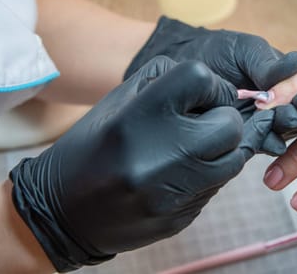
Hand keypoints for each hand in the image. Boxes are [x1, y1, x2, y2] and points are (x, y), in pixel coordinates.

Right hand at [10, 57, 274, 271]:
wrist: (62, 211)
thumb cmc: (92, 146)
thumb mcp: (118, 100)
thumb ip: (167, 81)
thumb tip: (217, 87)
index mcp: (139, 116)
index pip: (202, 78)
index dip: (212, 84)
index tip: (204, 94)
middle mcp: (161, 156)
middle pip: (230, 124)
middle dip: (223, 118)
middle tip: (202, 123)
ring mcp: (174, 192)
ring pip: (233, 159)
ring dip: (222, 148)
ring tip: (192, 147)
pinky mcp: (181, 217)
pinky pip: (217, 187)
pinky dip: (208, 174)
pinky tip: (179, 173)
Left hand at [124, 16, 296, 154]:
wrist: (182, 66)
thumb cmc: (217, 51)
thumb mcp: (244, 49)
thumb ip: (267, 62)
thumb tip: (296, 66)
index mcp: (288, 77)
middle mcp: (282, 101)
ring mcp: (265, 120)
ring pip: (285, 127)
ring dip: (290, 126)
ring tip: (290, 121)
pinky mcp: (248, 137)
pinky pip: (263, 141)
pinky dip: (269, 142)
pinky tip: (274, 143)